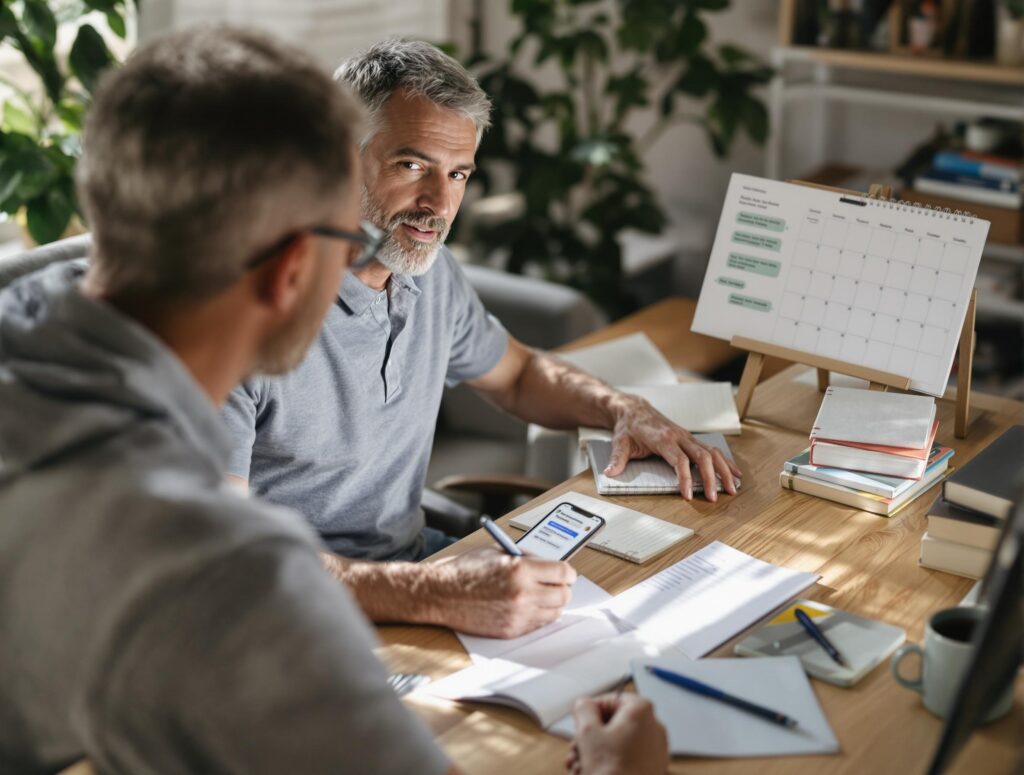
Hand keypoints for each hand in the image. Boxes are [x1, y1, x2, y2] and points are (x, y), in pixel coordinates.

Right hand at [426, 547, 576, 637]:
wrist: (441, 594)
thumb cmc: (465, 571)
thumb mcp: (498, 552)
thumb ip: (525, 558)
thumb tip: (547, 564)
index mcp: (521, 569)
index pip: (564, 573)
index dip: (567, 572)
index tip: (565, 573)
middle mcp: (523, 593)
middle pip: (564, 595)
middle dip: (562, 588)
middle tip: (556, 584)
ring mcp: (518, 615)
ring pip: (555, 612)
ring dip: (552, 603)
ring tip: (541, 595)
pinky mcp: (511, 630)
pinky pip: (538, 625)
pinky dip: (538, 616)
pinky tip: (528, 607)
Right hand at [567, 693, 667, 774]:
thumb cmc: (611, 770)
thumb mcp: (587, 731)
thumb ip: (583, 709)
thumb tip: (585, 704)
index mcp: (641, 711)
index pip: (611, 699)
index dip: (591, 711)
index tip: (579, 723)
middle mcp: (653, 727)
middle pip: (613, 724)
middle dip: (589, 738)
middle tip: (575, 750)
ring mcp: (655, 750)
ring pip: (617, 744)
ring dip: (594, 753)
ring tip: (578, 767)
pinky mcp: (653, 769)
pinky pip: (626, 759)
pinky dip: (609, 764)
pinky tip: (589, 773)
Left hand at [604, 395, 740, 500]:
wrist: (634, 409)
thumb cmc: (628, 427)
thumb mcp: (619, 443)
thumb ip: (617, 459)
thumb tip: (609, 473)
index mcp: (663, 438)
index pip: (680, 460)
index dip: (686, 478)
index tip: (689, 495)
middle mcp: (679, 436)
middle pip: (702, 457)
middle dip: (711, 478)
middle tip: (714, 498)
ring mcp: (687, 436)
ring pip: (712, 453)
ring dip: (723, 470)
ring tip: (731, 489)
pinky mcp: (690, 439)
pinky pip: (712, 449)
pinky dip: (725, 461)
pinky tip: (734, 473)